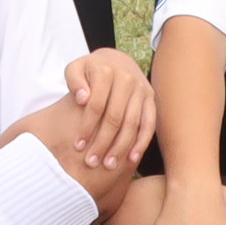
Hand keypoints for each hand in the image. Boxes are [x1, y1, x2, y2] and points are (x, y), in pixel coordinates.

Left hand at [63, 47, 156, 171]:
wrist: (116, 60)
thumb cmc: (90, 70)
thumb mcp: (75, 68)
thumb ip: (74, 80)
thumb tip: (82, 98)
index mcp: (106, 71)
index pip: (95, 104)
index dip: (86, 127)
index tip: (77, 146)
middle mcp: (127, 79)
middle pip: (114, 117)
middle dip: (102, 142)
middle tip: (91, 162)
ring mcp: (141, 89)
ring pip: (132, 123)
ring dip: (121, 146)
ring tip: (109, 165)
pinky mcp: (151, 99)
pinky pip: (149, 123)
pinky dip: (142, 142)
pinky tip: (132, 158)